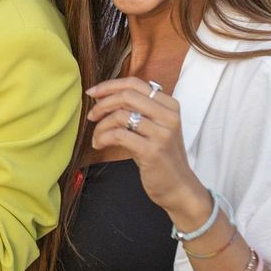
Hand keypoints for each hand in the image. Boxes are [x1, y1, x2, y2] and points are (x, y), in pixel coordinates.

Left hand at [85, 79, 209, 224]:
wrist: (178, 187)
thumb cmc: (161, 156)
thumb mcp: (154, 127)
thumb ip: (137, 110)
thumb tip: (103, 96)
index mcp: (169, 105)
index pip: (135, 83)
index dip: (109, 85)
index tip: (92, 93)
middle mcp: (168, 116)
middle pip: (126, 96)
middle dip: (102, 104)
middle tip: (91, 116)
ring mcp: (162, 133)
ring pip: (120, 115)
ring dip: (101, 126)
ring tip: (97, 138)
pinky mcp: (152, 151)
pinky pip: (118, 135)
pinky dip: (103, 138)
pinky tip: (99, 145)